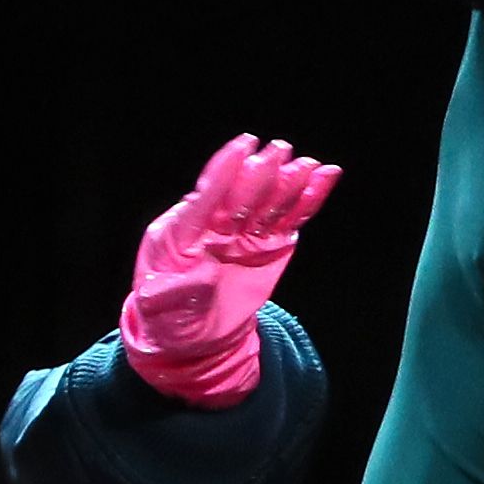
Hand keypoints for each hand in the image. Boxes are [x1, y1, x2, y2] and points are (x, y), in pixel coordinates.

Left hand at [122, 135, 341, 405]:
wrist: (194, 335)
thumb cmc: (167, 318)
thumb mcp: (157, 310)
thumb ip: (171, 292)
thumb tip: (200, 273)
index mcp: (181, 233)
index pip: (204, 198)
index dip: (223, 173)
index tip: (242, 148)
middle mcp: (214, 225)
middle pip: (240, 196)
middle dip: (260, 174)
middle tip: (279, 151)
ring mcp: (245, 234)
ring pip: (269, 204)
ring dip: (288, 182)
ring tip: (307, 165)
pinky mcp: (270, 244)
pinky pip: (291, 218)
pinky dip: (308, 199)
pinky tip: (325, 176)